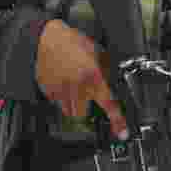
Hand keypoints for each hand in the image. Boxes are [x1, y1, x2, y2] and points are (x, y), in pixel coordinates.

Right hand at [34, 19, 128, 138]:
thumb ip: (106, 71)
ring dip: (74, 105)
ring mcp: (61, 90)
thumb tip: (113, 85)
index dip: (118, 121)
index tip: (122, 133)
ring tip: (73, 87)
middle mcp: (77, 86)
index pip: (109, 104)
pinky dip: (61, 96)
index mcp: (93, 76)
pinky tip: (62, 81)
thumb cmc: (73, 42)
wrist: (48, 37)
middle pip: (85, 113)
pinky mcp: (48, 90)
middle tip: (86, 97)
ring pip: (69, 111)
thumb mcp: (97, 53)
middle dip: (87, 109)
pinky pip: (57, 102)